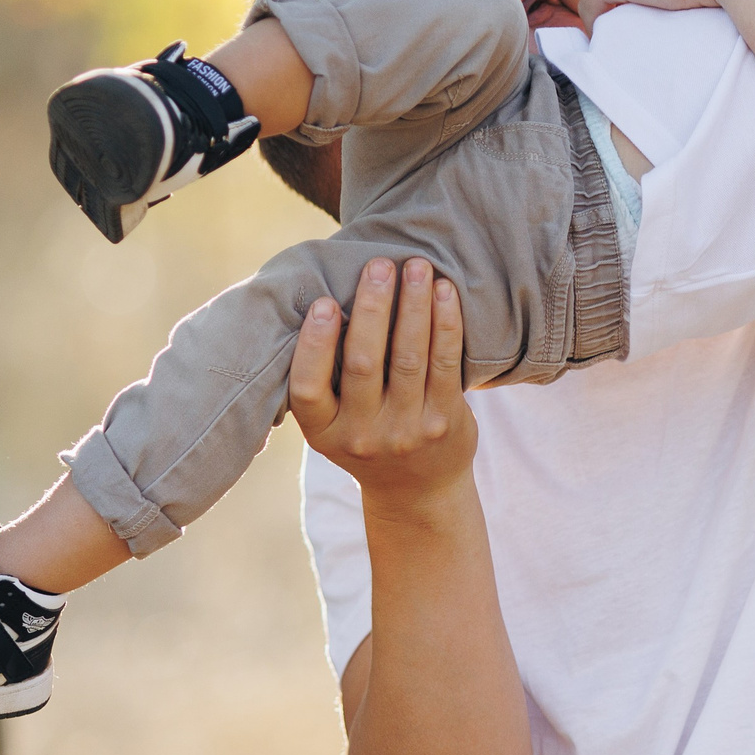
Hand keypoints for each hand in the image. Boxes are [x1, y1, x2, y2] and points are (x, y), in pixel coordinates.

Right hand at [289, 257, 476, 511]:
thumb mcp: (333, 421)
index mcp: (323, 431)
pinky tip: (444, 293)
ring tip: (416, 266)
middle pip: (363, 363)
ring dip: (413, 305)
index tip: (325, 301)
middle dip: (372, 308)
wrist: (418, 490)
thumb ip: (326, 377)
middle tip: (379, 263)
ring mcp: (407, 430)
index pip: (308, 388)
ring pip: (408, 357)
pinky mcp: (445, 421)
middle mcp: (362, 434)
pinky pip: (445, 364)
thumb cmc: (366, 435)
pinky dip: (445, 324)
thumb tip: (323, 292)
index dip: (315, 344)